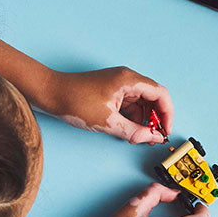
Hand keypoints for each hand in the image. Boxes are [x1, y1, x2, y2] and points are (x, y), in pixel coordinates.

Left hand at [50, 66, 173, 143]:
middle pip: (153, 98)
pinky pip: (130, 104)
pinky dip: (133, 117)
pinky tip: (130, 130)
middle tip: (154, 137)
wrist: (50, 93)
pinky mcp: (112, 91)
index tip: (166, 130)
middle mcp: (127, 79)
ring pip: (142, 102)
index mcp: (129, 80)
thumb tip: (152, 138)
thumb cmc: (74, 101)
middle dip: (156, 118)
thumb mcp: (106, 122)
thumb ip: (133, 131)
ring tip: (140, 137)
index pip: (160, 94)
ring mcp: (119, 84)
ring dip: (144, 120)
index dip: (167, 113)